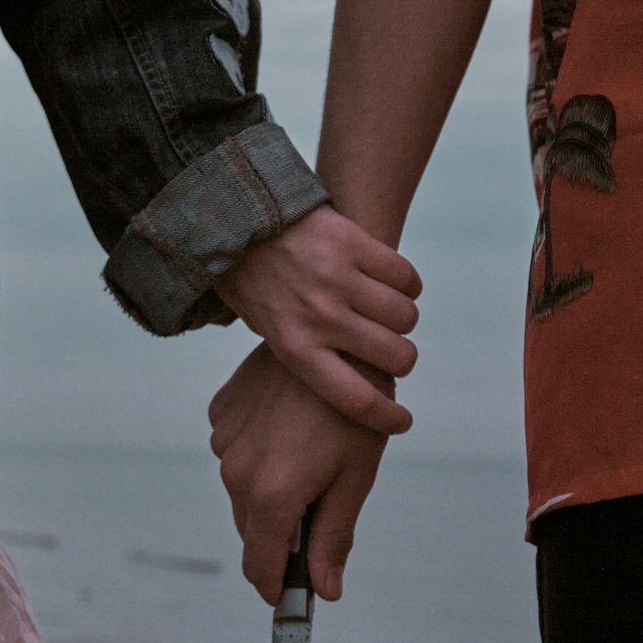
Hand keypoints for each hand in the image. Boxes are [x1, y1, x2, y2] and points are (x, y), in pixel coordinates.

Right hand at [209, 342, 388, 603]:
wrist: (336, 339)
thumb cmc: (355, 412)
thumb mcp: (355, 478)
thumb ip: (334, 538)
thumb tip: (325, 590)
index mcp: (274, 494)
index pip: (261, 565)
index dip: (276, 588)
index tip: (290, 597)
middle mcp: (237, 471)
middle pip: (251, 530)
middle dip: (280, 536)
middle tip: (320, 509)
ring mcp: (224, 440)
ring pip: (242, 492)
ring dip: (269, 492)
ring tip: (310, 456)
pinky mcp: (221, 414)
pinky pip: (236, 452)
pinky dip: (258, 455)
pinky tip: (290, 431)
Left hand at [214, 205, 419, 435]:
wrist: (236, 221)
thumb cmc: (255, 285)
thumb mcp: (272, 333)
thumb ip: (311, 357)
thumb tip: (357, 382)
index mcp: (295, 350)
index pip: (356, 398)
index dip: (387, 417)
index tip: (401, 421)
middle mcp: (320, 319)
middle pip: (395, 357)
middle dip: (401, 359)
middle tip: (392, 350)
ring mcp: (338, 280)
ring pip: (405, 317)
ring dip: (403, 319)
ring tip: (387, 312)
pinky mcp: (353, 244)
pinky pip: (405, 277)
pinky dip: (406, 284)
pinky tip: (392, 283)